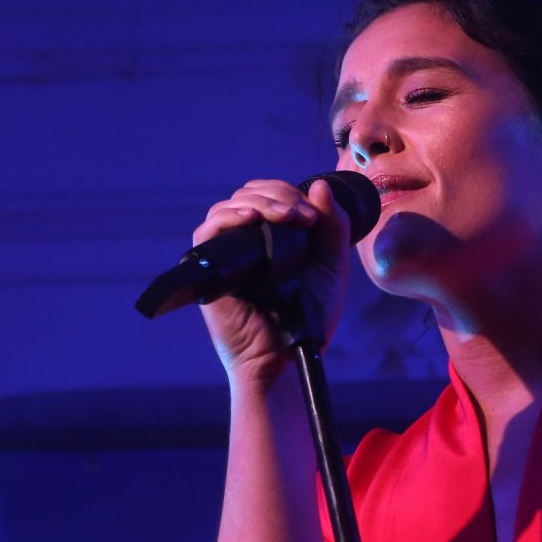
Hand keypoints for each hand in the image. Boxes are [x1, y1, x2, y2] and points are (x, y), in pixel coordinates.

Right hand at [195, 178, 351, 389]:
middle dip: (278, 195)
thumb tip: (318, 185)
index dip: (289, 195)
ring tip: (284, 215)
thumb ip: (333, 227)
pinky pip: (208, 231)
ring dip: (259, 202)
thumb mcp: (332, 266)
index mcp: (273, 236)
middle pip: (250, 195)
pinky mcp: (210, 268)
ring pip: (230, 206)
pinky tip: (250, 220)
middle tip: (301, 216)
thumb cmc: (309, 318)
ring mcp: (227, 253)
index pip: (271, 195)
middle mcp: (247, 241)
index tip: (312, 216)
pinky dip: (228, 218)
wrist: (289, 356)